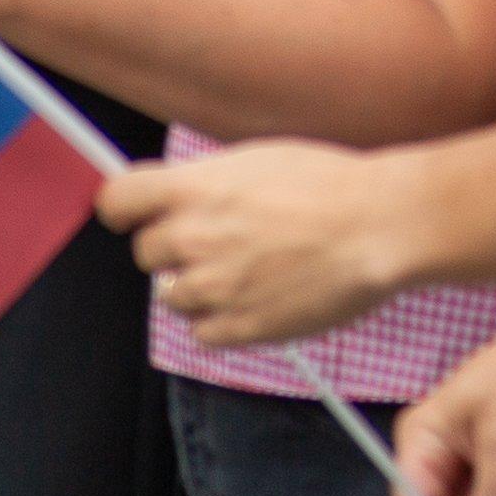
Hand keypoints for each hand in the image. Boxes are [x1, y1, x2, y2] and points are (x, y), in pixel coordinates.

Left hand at [100, 135, 429, 351]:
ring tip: (245, 274)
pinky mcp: (241, 327)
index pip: (115, 202)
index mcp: (189, 190)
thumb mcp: (251, 160)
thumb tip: (175, 193)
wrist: (380, 226)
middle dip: (174, 251)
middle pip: (146, 254)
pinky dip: (221, 324)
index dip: (124, 211)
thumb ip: (202, 183)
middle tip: (219, 245)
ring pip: (172, 297)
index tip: (136, 216)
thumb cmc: (329, 186)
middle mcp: (191, 238)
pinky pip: (203, 334)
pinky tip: (255, 302)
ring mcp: (214, 286)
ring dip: (197, 289)